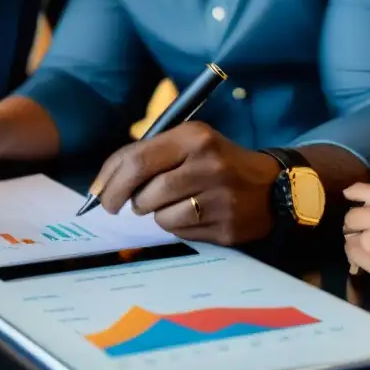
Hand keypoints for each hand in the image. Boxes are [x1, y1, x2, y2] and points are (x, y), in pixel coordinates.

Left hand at [91, 122, 280, 244]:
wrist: (272, 185)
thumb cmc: (217, 160)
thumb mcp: (189, 141)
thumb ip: (149, 155)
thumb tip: (104, 184)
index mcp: (194, 137)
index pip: (137, 160)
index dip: (110, 180)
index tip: (97, 193)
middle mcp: (208, 165)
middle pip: (145, 193)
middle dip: (127, 201)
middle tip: (121, 205)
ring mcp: (220, 198)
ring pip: (160, 216)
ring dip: (155, 213)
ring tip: (170, 203)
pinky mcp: (226, 227)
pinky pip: (181, 232)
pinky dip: (176, 225)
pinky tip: (191, 214)